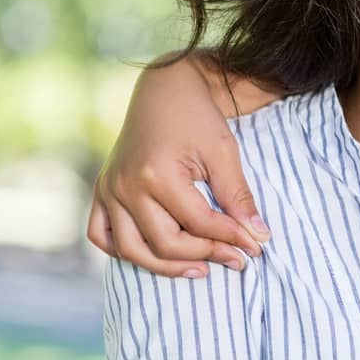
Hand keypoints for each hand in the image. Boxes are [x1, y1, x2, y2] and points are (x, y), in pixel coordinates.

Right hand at [86, 57, 270, 277]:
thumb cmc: (197, 117)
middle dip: (205, 255)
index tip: (255, 248)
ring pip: (131, 249)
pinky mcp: (101, 190)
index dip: (231, 238)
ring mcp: (108, 190)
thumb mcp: (224, 151)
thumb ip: (238, 196)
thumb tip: (258, 237)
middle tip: (235, 260)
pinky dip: (122, 251)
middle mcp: (126, 186)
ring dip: (165, 266)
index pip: (199, 223)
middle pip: (165, 243)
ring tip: (200, 269)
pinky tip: (152, 254)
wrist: (164, 89)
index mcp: (157, 174)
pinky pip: (101, 235)